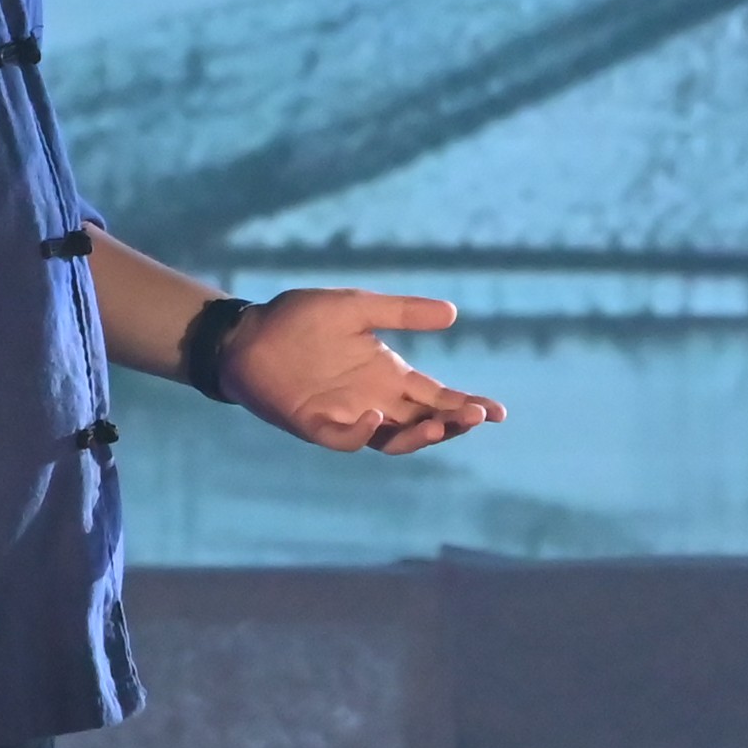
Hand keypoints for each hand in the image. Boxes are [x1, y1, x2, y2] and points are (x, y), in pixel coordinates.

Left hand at [222, 289, 507, 453]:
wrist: (249, 332)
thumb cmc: (301, 318)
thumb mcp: (358, 307)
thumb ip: (402, 312)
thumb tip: (453, 313)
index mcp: (389, 374)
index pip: (438, 398)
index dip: (468, 406)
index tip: (499, 412)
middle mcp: (374, 400)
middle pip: (424, 423)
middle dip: (453, 424)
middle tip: (476, 416)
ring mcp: (345, 416)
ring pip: (392, 440)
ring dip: (418, 436)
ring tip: (439, 424)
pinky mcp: (314, 424)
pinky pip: (344, 439)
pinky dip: (361, 431)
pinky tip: (375, 415)